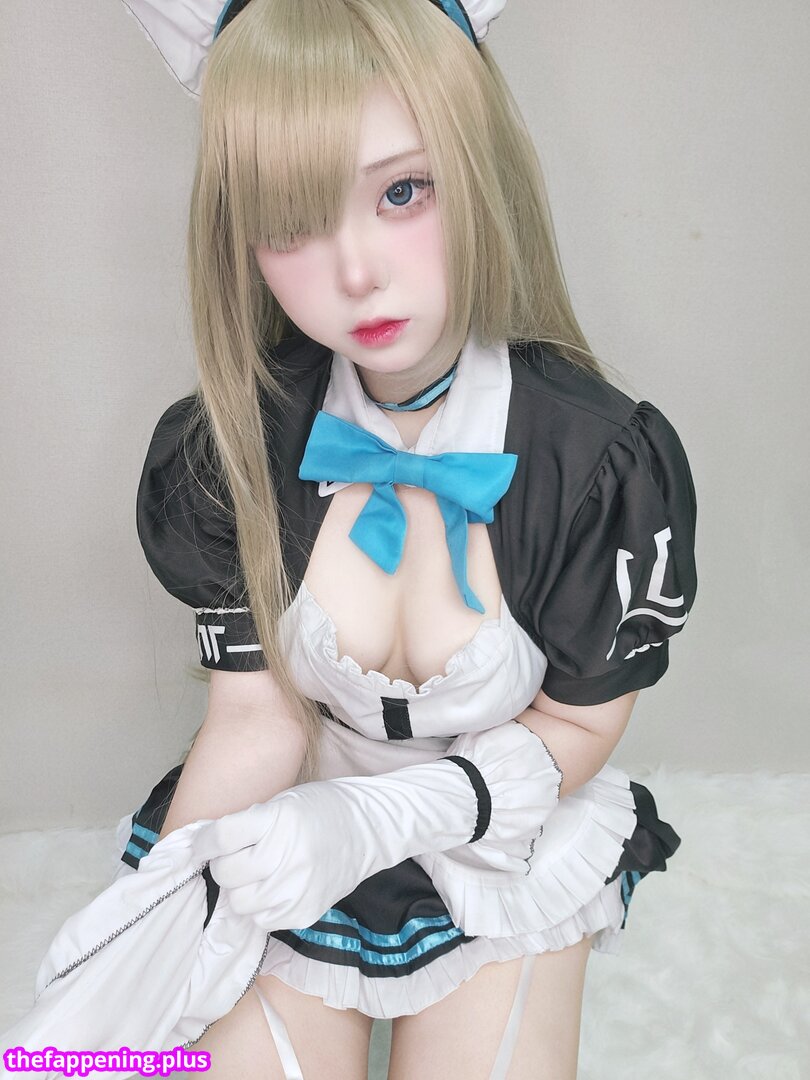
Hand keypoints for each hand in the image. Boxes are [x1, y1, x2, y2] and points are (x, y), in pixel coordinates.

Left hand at [190, 788, 366, 930]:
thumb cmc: (319, 809)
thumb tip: (206, 847)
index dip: (203, 842)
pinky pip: (262, 920)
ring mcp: (297, 888)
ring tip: (257, 874)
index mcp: (278, 819)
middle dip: (224, 864)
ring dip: (241, 889)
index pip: (221, 838)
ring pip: (240, 902)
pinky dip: (261, 906)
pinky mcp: (305, 912)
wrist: (368, 828)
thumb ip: (248, 824)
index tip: (200, 845)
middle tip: (238, 856)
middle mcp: (287, 855)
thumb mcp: (282, 802)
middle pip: (227, 873)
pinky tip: (275, 887)